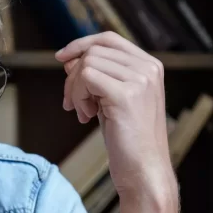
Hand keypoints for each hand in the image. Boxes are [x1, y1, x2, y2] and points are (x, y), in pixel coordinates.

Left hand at [55, 32, 175, 200]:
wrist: (144, 172)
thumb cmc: (129, 142)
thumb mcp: (111, 101)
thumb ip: (97, 77)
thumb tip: (70, 58)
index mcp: (150, 67)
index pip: (109, 39)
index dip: (81, 45)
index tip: (62, 58)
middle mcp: (148, 68)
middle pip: (94, 50)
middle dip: (74, 75)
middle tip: (72, 103)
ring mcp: (139, 80)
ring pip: (87, 64)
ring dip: (75, 90)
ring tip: (83, 113)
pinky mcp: (125, 95)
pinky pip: (86, 78)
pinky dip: (78, 96)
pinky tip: (85, 117)